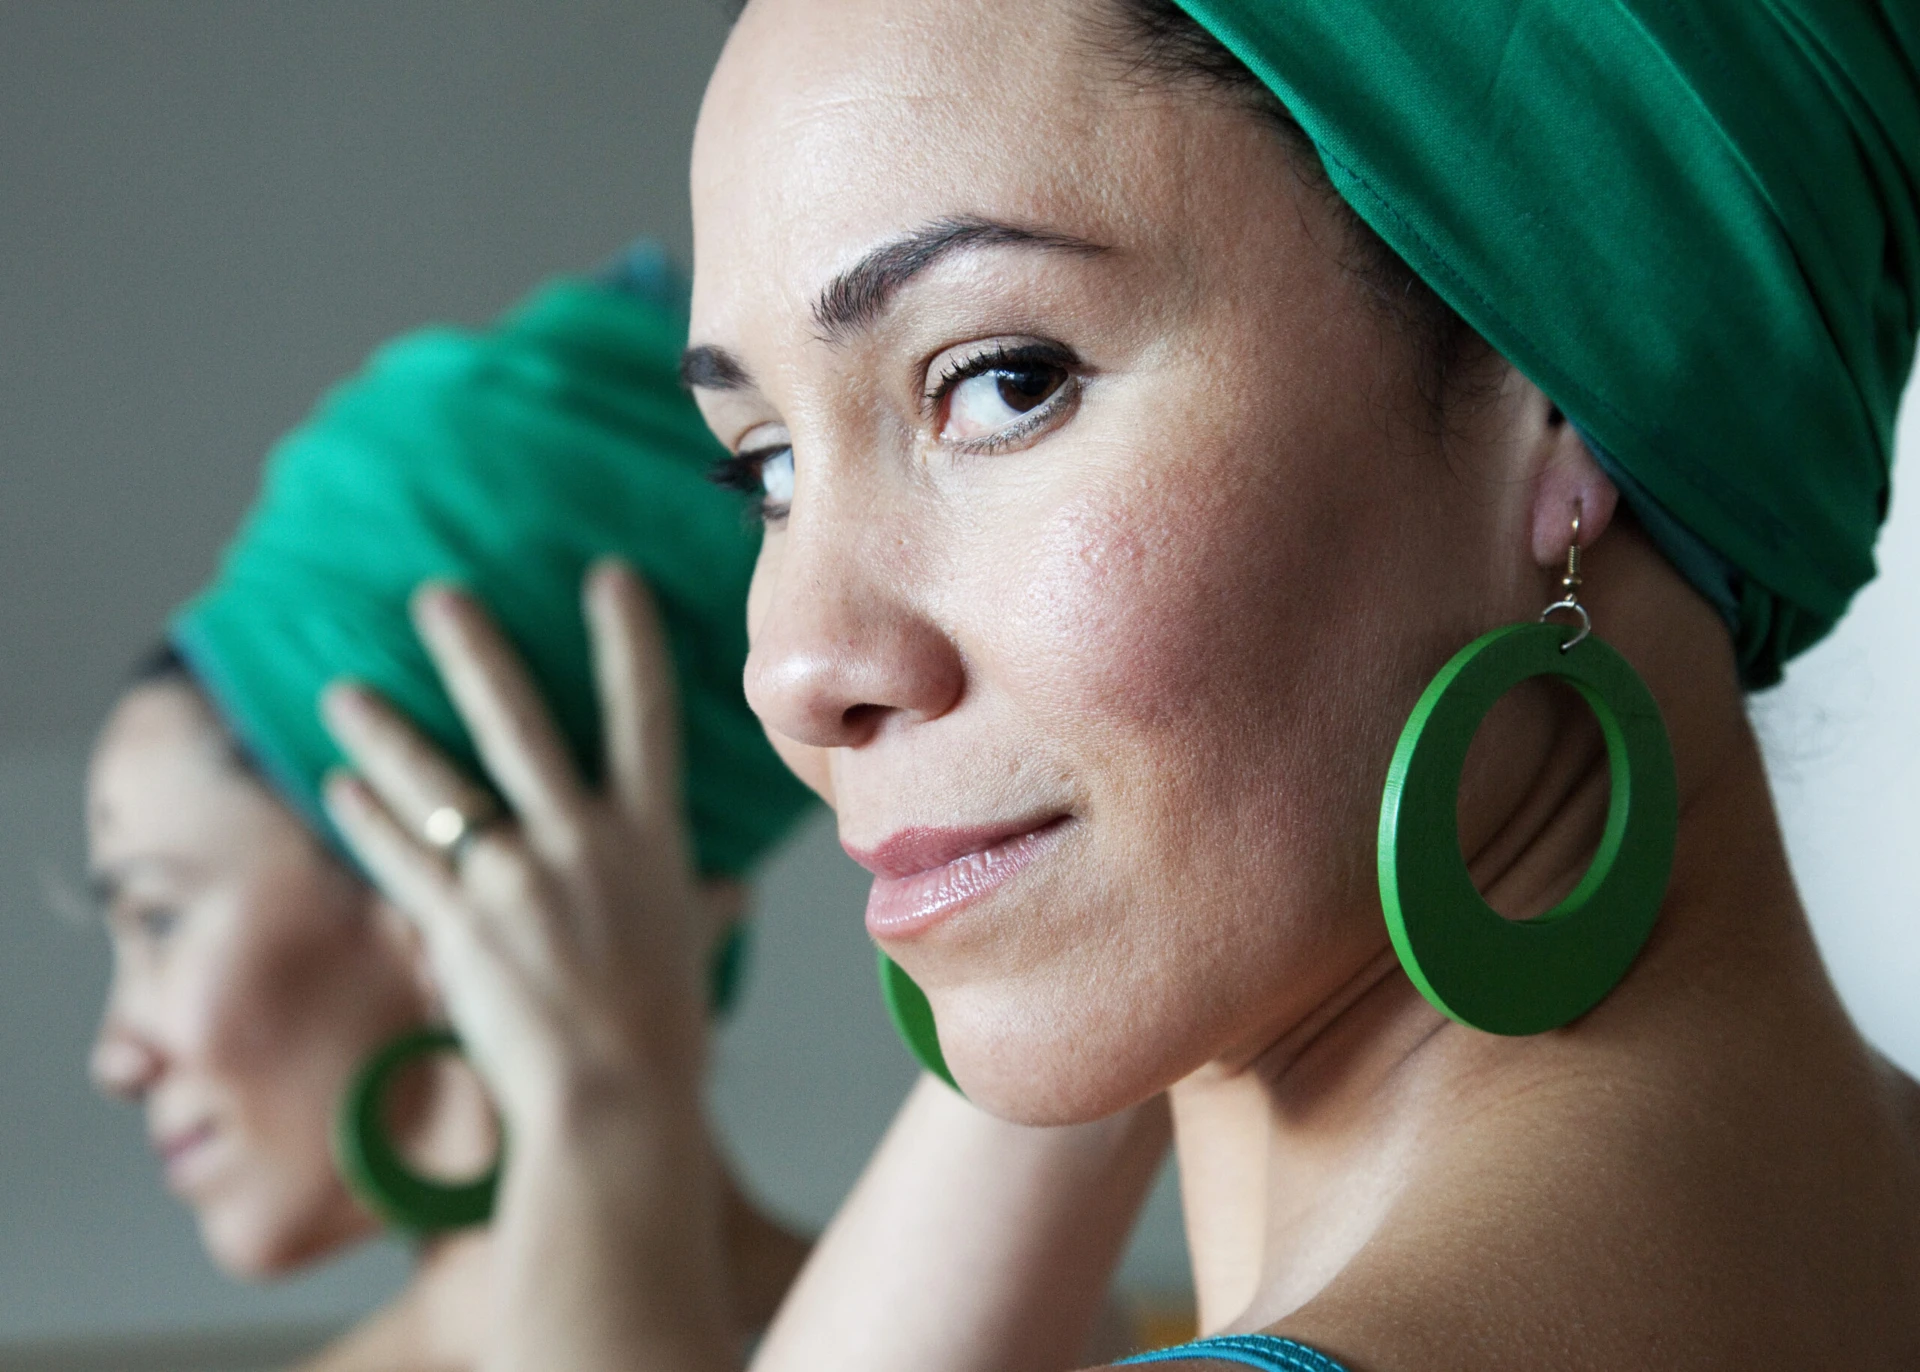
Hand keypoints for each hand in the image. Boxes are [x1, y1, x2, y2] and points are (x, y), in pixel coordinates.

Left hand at [320, 560, 709, 1141]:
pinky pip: (400, 858)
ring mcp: (513, 880)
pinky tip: (337, 788)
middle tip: (436, 596)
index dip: (627, 640)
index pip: (644, 715)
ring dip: (385, 731)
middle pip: (520, 723)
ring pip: (437, 783)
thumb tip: (730, 889)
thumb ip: (706, 906)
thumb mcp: (697, 950)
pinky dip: (365, 820)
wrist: (614, 1104)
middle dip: (476, 651)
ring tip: (342, 689)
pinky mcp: (456, 926)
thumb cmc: (666, 1032)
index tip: (610, 575)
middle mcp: (580, 842)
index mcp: (649, 838)